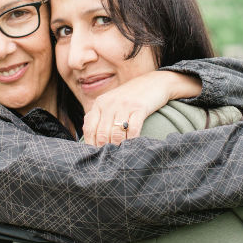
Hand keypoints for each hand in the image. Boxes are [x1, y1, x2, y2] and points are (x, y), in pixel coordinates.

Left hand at [83, 70, 201, 145]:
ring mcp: (124, 105)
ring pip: (116, 134)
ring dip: (118, 147)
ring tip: (120, 155)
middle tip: (109, 160)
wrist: (154, 82)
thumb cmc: (131, 98)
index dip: (91, 145)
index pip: (89, 129)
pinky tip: (133, 146)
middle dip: (105, 149)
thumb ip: (99, 117)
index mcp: (99, 104)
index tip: (95, 156)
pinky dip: (132, 140)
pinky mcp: (139, 108)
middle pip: (102, 134)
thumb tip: (89, 140)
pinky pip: (133, 129)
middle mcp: (109, 104)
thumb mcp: (111, 103)